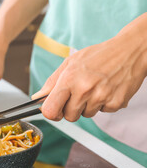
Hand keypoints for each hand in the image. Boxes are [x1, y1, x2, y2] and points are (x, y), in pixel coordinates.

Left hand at [32, 31, 146, 121]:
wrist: (130, 50)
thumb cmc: (98, 55)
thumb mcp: (70, 62)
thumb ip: (52, 82)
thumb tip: (37, 97)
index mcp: (69, 79)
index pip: (50, 110)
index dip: (50, 113)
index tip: (54, 109)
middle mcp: (84, 89)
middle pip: (69, 117)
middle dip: (71, 109)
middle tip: (79, 93)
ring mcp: (101, 97)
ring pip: (86, 115)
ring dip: (88, 105)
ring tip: (95, 88)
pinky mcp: (116, 103)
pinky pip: (103, 112)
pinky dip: (104, 104)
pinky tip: (107, 89)